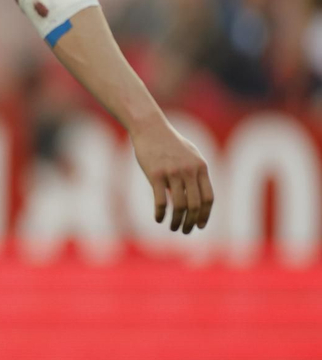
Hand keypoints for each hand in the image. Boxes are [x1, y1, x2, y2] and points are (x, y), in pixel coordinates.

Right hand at [131, 116, 212, 234]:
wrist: (150, 128)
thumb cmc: (169, 142)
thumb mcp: (189, 155)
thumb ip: (196, 173)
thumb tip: (196, 193)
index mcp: (201, 167)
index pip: (208, 198)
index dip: (206, 215)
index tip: (200, 226)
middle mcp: (189, 171)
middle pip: (195, 205)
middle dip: (191, 222)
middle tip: (185, 231)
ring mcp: (173, 173)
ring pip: (179, 205)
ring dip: (177, 221)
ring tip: (173, 227)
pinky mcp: (155, 175)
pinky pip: (161, 200)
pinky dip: (161, 213)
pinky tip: (159, 219)